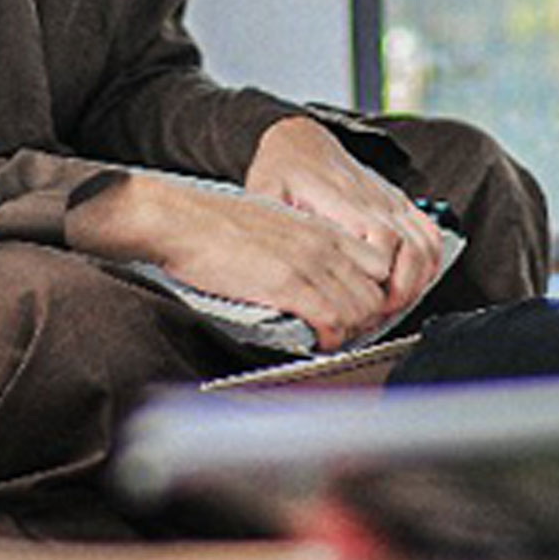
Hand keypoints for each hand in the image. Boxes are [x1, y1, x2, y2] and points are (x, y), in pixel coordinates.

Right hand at [68, 171, 394, 348]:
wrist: (181, 220)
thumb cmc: (214, 225)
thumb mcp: (272, 225)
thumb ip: (300, 246)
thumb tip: (311, 278)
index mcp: (319, 227)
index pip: (377, 263)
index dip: (370, 292)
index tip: (353, 308)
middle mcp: (322, 242)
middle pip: (375, 292)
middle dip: (364, 318)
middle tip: (342, 330)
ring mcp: (308, 262)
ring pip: (361, 309)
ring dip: (348, 331)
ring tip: (326, 337)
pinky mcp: (287, 284)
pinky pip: (333, 321)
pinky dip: (330, 338)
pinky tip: (314, 339)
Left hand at [247, 117, 446, 317]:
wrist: (299, 141)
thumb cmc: (281, 171)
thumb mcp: (265, 192)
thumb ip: (272, 224)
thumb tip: (275, 264)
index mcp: (342, 197)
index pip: (381, 239)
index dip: (380, 276)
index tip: (367, 300)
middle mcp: (373, 198)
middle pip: (411, 248)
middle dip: (403, 288)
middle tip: (380, 314)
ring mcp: (390, 199)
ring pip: (426, 243)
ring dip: (418, 280)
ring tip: (394, 304)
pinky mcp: (398, 202)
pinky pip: (429, 233)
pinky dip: (429, 263)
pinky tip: (411, 283)